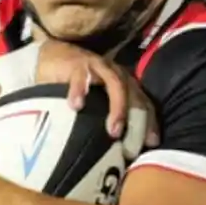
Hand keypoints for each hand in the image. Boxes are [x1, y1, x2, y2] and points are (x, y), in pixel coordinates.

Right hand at [34, 39, 159, 146]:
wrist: (54, 56)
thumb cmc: (76, 85)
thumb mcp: (95, 101)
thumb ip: (104, 117)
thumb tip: (114, 148)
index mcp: (124, 84)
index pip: (143, 103)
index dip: (150, 122)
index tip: (152, 143)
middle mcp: (116, 74)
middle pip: (134, 95)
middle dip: (137, 119)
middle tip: (134, 143)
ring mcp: (99, 67)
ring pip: (115, 85)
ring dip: (117, 108)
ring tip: (113, 130)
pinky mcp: (79, 64)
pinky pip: (81, 78)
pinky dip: (80, 91)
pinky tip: (76, 106)